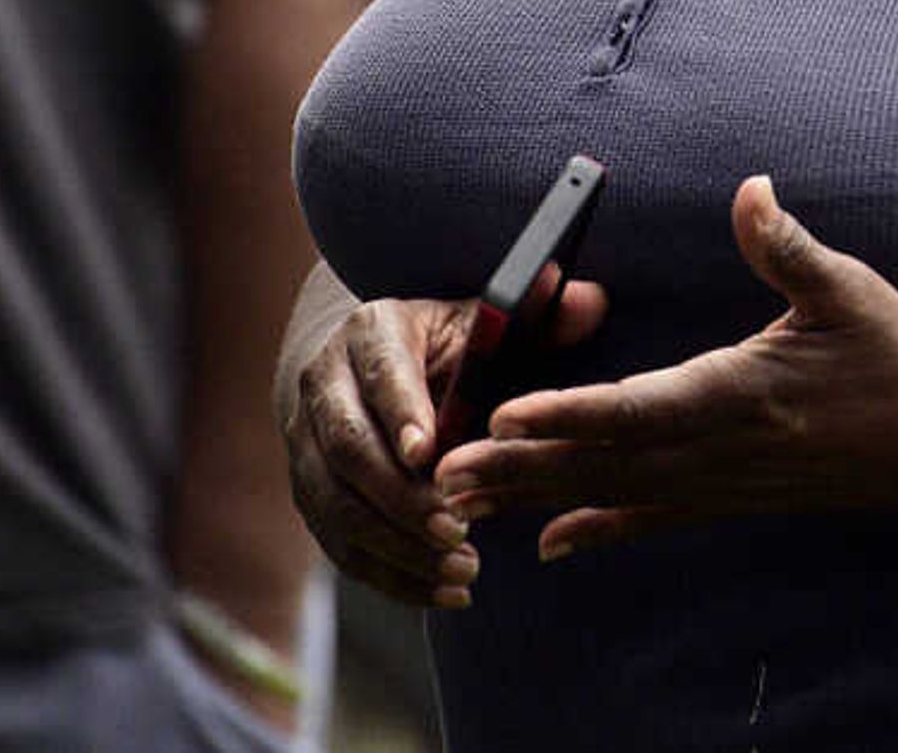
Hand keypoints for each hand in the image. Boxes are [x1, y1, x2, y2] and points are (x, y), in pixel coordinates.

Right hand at [278, 278, 607, 607]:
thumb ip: (540, 316)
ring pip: (335, 504)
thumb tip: (591, 304)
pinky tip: (443, 594)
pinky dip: (388, 576)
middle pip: (346, 446)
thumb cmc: (445, 345)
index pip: (380, 371)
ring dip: (395, 545)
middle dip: (399, 497)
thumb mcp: (486, 322)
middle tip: (456, 530)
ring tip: (462, 570)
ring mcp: (306, 444)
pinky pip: (339, 544)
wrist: (364, 369)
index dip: (400, 412)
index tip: (429, 454)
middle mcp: (325, 385)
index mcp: (371, 332)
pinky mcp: (311, 495)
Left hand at [434, 177, 897, 561]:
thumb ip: (788, 245)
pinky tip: (548, 543)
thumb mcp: (850, 289)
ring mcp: (726, 482)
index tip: (509, 413)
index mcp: (743, 392)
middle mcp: (723, 448)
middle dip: (521, 468)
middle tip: (442, 475)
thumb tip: (751, 189)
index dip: (572, 412)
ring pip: (616, 495)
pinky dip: (597, 528)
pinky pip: (653, 518)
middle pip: (605, 462)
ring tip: (463, 503)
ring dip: (538, 497)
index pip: (642, 407)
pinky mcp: (734, 496)